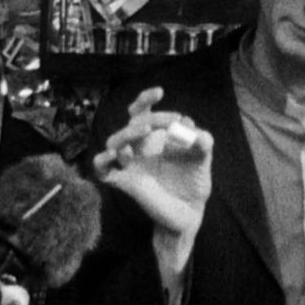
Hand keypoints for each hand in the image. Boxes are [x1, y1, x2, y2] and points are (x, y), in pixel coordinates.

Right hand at [93, 87, 213, 265]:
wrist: (190, 212)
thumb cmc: (194, 181)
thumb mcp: (202, 159)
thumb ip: (203, 142)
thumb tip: (192, 128)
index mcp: (156, 137)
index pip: (144, 112)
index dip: (146, 99)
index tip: (159, 92)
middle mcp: (140, 147)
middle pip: (129, 125)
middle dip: (140, 119)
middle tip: (153, 123)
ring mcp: (131, 164)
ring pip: (115, 143)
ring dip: (125, 135)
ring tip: (142, 132)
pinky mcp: (125, 183)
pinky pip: (103, 171)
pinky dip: (101, 162)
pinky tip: (111, 155)